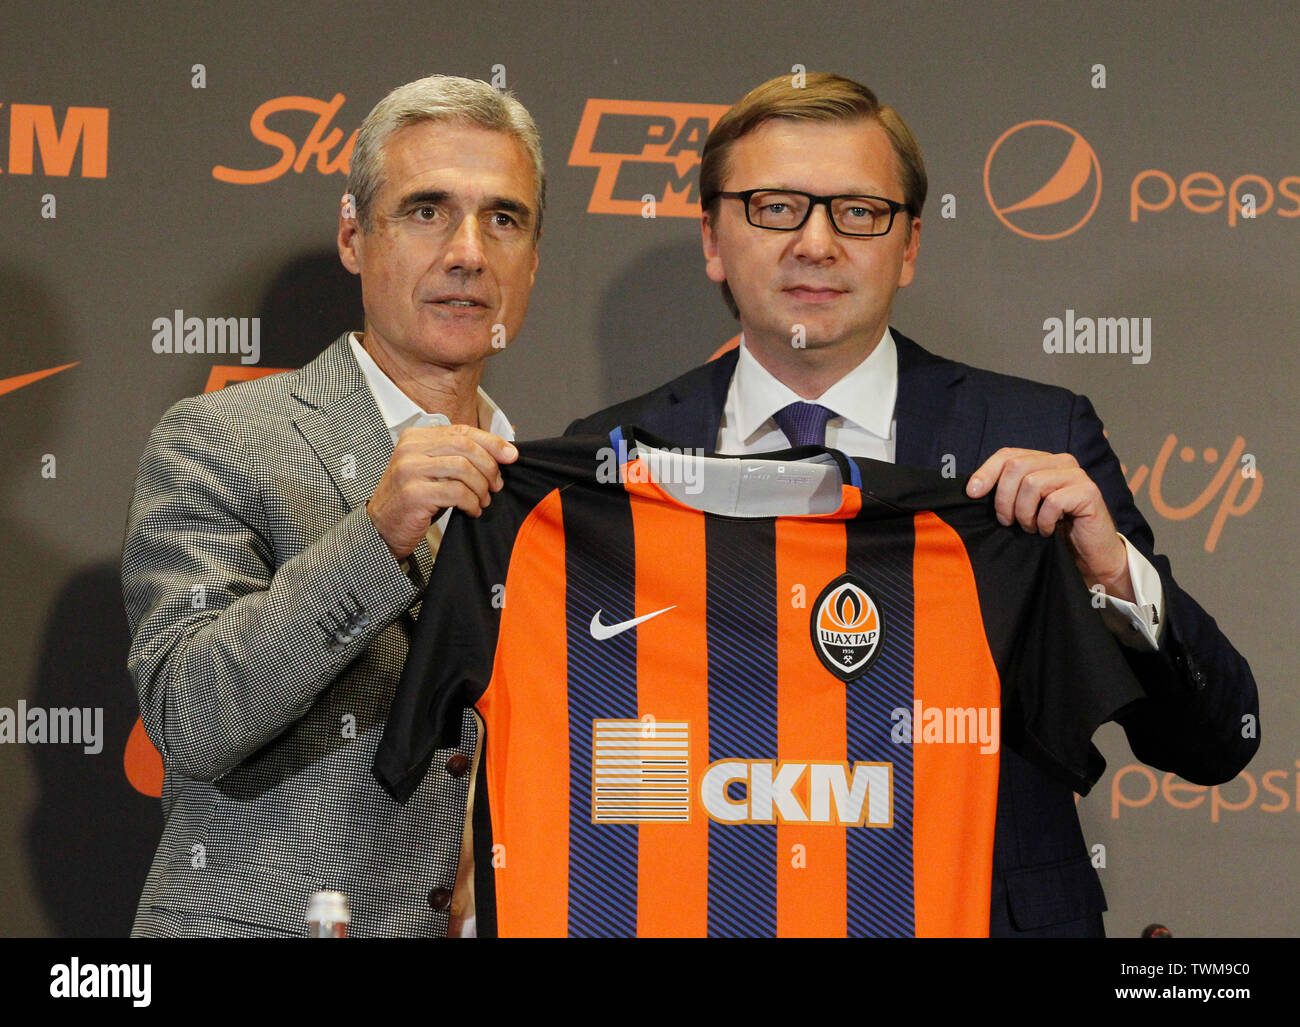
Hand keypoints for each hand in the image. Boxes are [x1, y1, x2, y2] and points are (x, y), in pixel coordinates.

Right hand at [367, 424, 517, 560]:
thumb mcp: (435, 471)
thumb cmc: (414, 500)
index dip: (492, 442)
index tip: (511, 455)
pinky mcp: (413, 493)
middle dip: (489, 467)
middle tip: (496, 485)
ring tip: (483, 500)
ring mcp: (409, 470)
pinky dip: (471, 502)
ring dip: (481, 487)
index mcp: (416, 437)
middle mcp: (410, 449)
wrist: (382, 528)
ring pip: (463, 468)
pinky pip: (456, 492)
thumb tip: (502, 452)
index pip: (462, 431)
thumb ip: (458, 457)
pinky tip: (471, 510)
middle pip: (465, 447)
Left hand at [966, 448, 1133, 601]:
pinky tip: (1048, 531)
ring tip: (1030, 528)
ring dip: (1025, 513)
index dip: (986, 472)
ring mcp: (1077, 475)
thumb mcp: (1024, 507)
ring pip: (1032, 483)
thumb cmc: (1052, 530)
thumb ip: (1006, 491)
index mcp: (1043, 461)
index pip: (1007, 454)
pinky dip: (1043, 521)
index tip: (972, 494)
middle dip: (1004, 498)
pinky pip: (1052, 502)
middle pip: (1016, 466)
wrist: (1088, 555)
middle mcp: (1062, 462)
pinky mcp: (1089, 492)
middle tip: (1008, 522)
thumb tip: (972, 488)